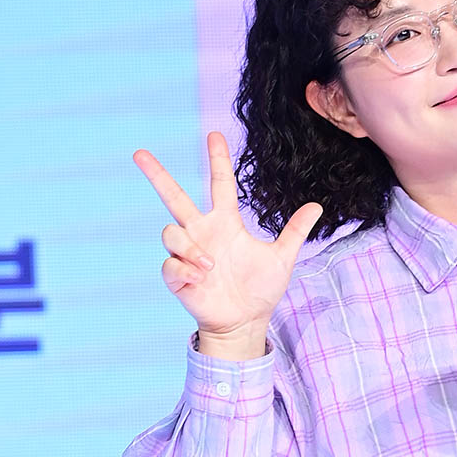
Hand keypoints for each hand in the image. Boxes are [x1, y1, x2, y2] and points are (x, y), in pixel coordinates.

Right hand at [134, 131, 321, 348]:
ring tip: (210, 267)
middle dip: (157, 175)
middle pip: (174, 197)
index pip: (220, 184)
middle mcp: (202, 233)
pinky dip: (185, 270)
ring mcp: (187, 254)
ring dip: (190, 248)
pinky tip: (200, 280)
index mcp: (226, 223)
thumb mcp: (282, 258)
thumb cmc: (260, 289)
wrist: (246, 321)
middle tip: (140, 153)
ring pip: (171, 232)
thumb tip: (317, 206)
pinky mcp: (178, 276)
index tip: (215, 134)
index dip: (218, 160)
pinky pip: (171, 264)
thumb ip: (294, 231)